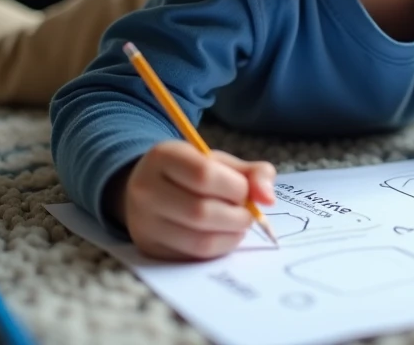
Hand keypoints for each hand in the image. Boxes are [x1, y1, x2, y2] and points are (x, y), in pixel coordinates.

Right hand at [109, 141, 275, 259]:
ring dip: (231, 236)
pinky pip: (193, 256)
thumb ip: (252, 174)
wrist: (147, 190)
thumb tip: (269, 199)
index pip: (204, 175)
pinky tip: (222, 236)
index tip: (244, 191)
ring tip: (237, 225)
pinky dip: (218, 248)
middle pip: (201, 212)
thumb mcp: (220, 162)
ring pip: (199, 241)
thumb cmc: (190, 173)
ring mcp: (144, 223)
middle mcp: (146, 190)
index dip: (235, 187)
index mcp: (163, 157)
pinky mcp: (150, 249)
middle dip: (236, 216)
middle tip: (245, 214)